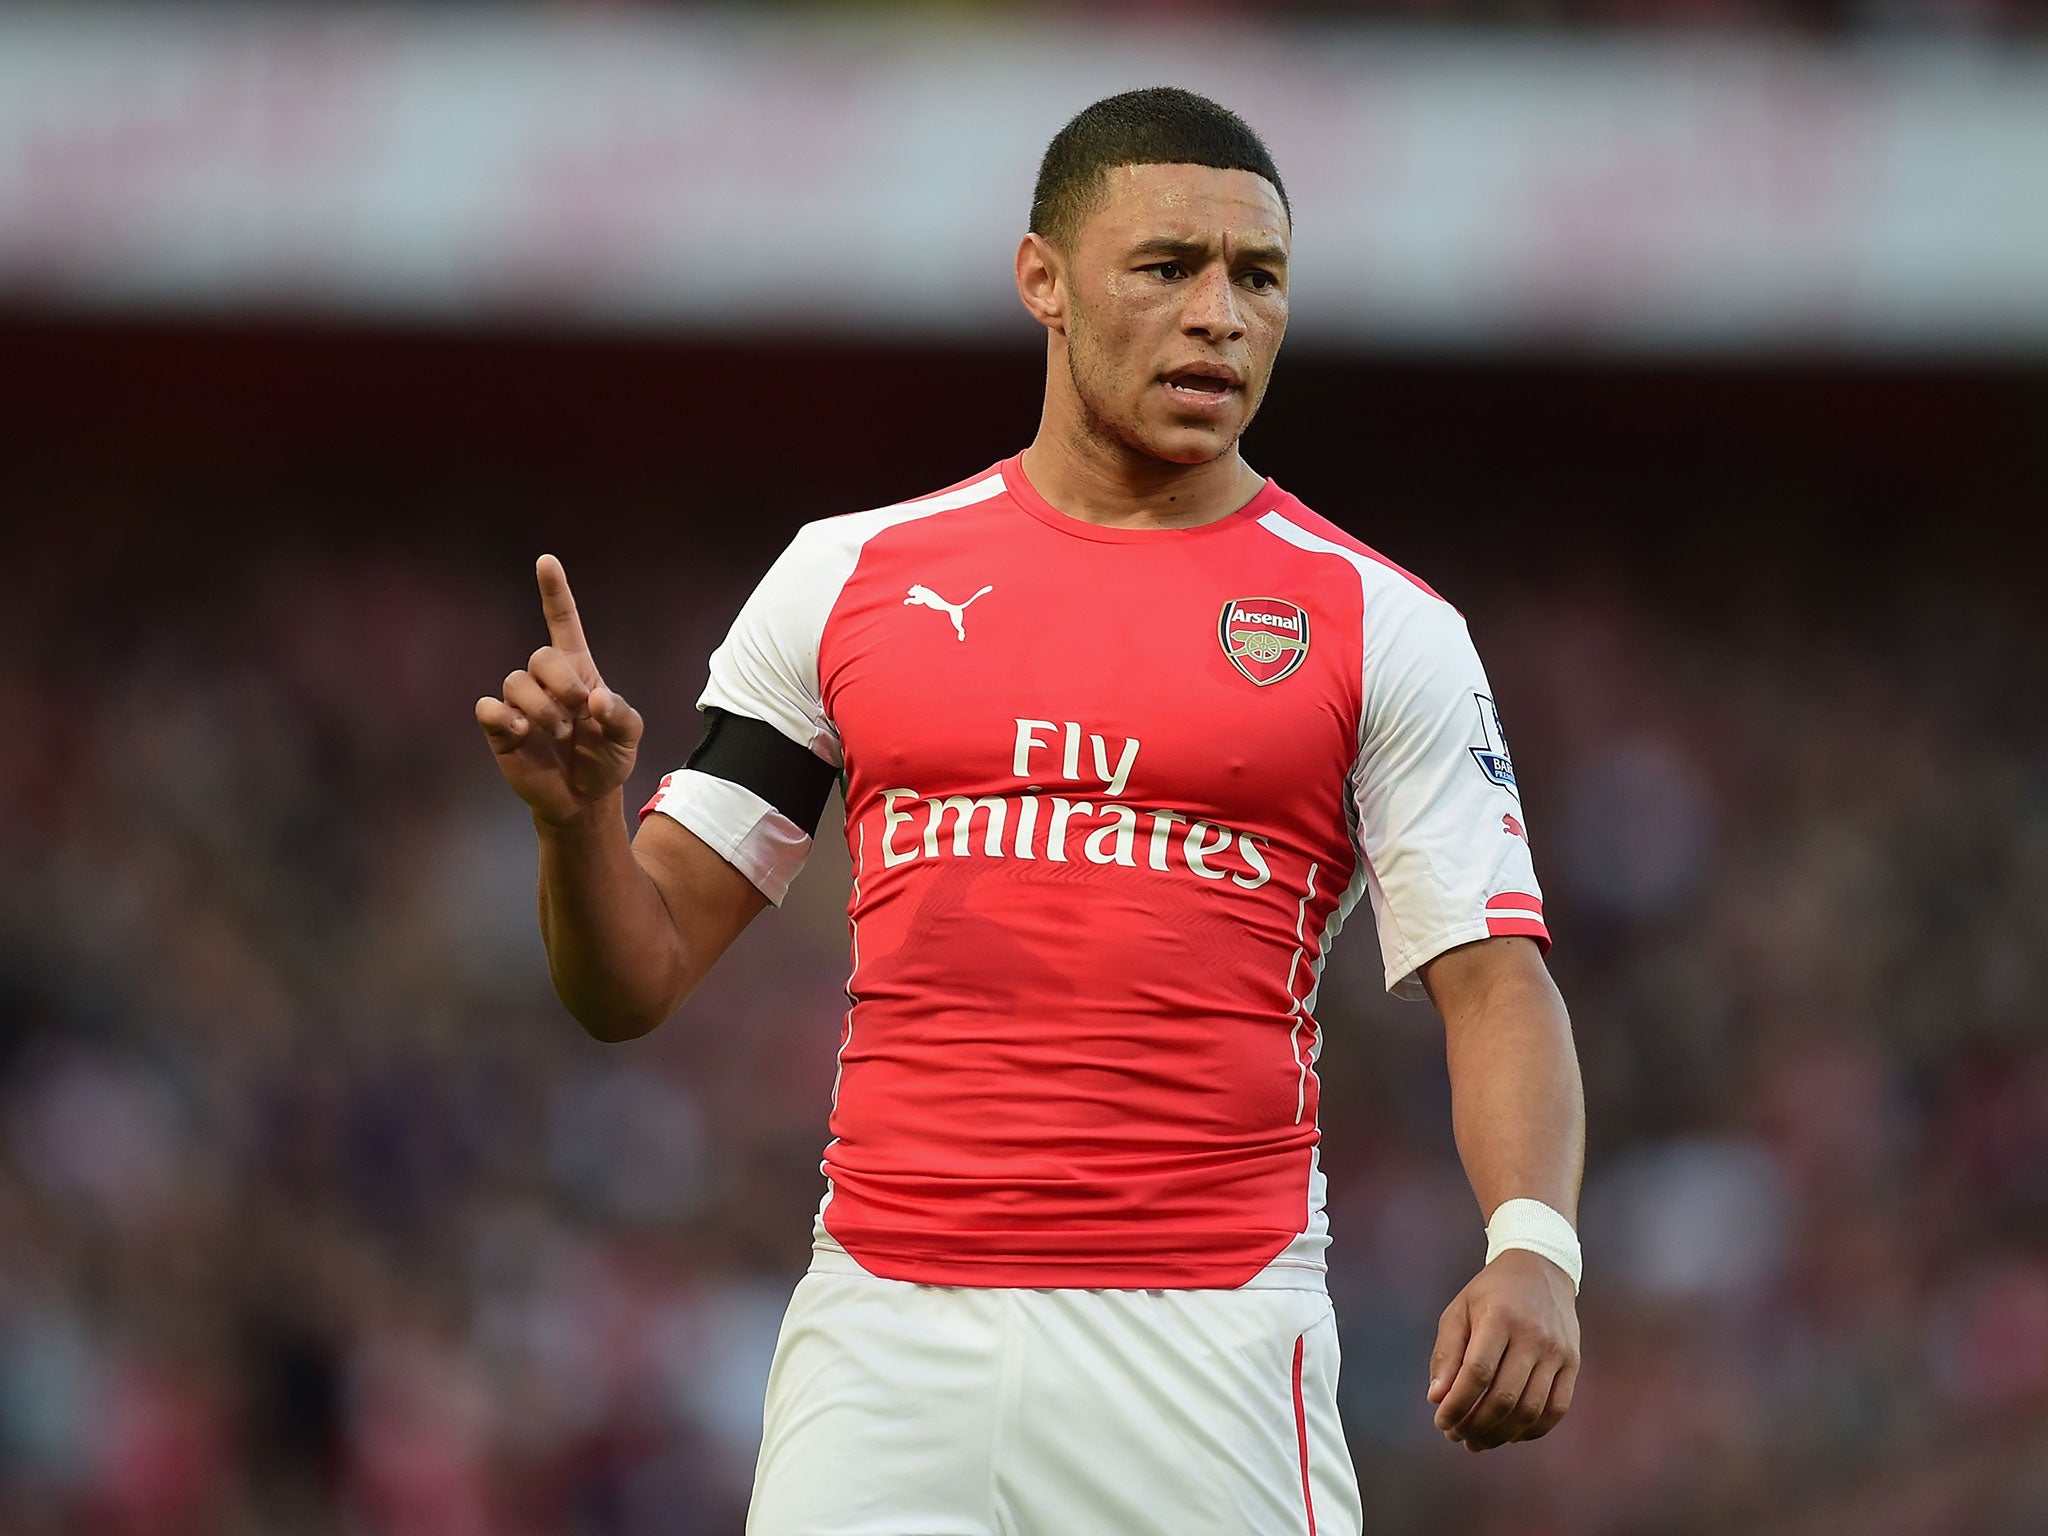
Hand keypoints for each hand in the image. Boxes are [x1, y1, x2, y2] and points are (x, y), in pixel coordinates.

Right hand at [476, 555, 644, 825]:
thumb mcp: (629, 737)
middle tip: (577, 715)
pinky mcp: (500, 728)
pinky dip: (505, 718)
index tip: (546, 561)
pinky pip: (488, 708)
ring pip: (516, 681)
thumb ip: (622, 715)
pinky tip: (523, 733)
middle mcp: (546, 681)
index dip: (555, 592)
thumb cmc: (607, 759)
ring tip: (558, 734)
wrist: (584, 799)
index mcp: (579, 671)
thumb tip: (596, 702)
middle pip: (541, 655)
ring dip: (542, 709)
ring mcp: (521, 703)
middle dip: (562, 684)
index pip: (563, 622)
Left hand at [1426, 1248, 1579, 1451]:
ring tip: (1477, 1441)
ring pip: (1531, 1409)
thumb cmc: (1490, 1294)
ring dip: (1501, 1434)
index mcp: (1500, 1317)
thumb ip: (1446, 1354)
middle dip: (1476, 1425)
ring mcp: (1558, 1351)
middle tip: (1456, 1436)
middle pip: (1505, 1396)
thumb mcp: (1459, 1311)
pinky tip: (1509, 1434)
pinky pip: (1556, 1409)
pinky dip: (1531, 1430)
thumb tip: (1437, 1398)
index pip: (1478, 1372)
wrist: (1540, 1269)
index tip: (1441, 1422)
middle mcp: (1533, 1335)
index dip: (1458, 1404)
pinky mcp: (1573, 1363)